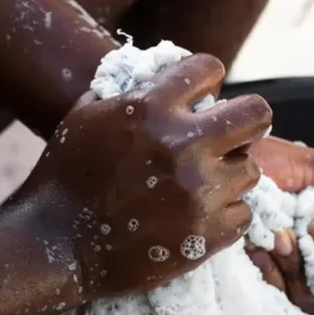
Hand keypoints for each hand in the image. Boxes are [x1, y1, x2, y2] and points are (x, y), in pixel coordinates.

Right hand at [19, 54, 271, 301]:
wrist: (56, 246)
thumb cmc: (64, 177)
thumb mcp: (85, 116)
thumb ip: (128, 91)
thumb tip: (160, 75)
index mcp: (152, 108)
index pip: (210, 69)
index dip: (207, 80)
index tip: (203, 95)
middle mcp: (184, 145)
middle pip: (257, 114)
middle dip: (245, 121)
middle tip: (230, 135)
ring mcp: (200, 192)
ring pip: (251, 169)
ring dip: (230, 173)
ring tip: (204, 184)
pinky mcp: (208, 234)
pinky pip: (243, 213)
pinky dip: (225, 214)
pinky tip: (199, 215)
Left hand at [247, 137, 313, 314]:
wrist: (219, 158)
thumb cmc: (261, 158)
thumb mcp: (310, 167)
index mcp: (312, 233)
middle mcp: (295, 256)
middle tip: (297, 232)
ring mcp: (270, 270)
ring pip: (307, 298)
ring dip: (295, 267)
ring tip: (276, 239)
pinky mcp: (246, 279)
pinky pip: (276, 299)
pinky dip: (271, 275)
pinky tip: (255, 250)